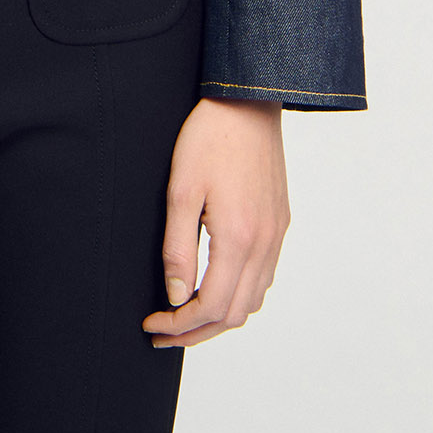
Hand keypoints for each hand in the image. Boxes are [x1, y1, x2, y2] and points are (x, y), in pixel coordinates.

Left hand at [141, 95, 288, 347]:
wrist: (247, 102)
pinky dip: (239, 294)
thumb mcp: (181, 190)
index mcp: (239, 238)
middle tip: (163, 331)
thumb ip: (178, 249)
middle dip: (196, 331)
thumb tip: (177, 297)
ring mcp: (276, 235)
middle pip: (234, 314)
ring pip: (253, 301)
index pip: (211, 307)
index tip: (153, 323)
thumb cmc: (209, 138)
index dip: (180, 325)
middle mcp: (264, 244)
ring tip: (185, 314)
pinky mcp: (280, 223)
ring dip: (219, 317)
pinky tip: (215, 285)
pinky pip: (264, 277)